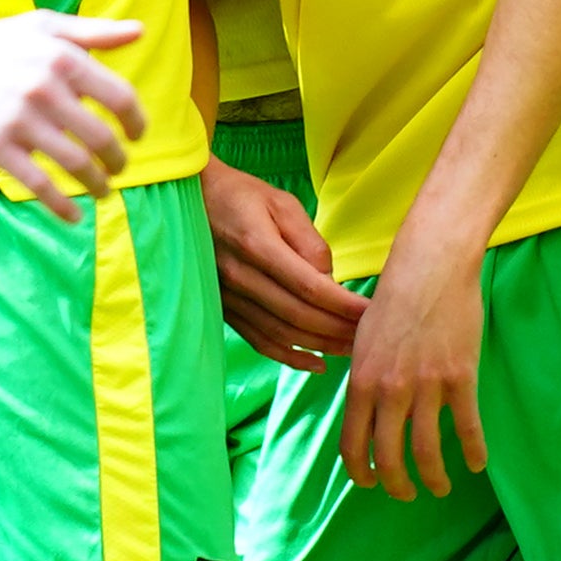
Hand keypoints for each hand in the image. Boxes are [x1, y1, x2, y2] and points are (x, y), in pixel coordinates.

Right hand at [0, 6, 149, 204]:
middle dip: (118, 160)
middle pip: (102, 138)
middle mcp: (45, 89)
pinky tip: (74, 216)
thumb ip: (93, 32)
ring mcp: (19, 120)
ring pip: (76, 164)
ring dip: (97, 184)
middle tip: (119, 168)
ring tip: (103, 190)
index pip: (121, 98)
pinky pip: (40, 184)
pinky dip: (62, 205)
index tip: (137, 135)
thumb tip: (140, 32)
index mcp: (63, 58)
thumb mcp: (43, 26)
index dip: (137, 122)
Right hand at [204, 152, 362, 366]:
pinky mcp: (224, 309)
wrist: (190, 201)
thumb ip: (308, 241)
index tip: (370, 312)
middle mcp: (240, 277)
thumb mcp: (281, 203)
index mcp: (257, 246)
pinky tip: (316, 363)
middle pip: (298, 315)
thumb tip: (329, 279)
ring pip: (281, 333)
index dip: (343, 305)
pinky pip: (259, 341)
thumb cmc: (241, 196)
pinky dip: (289, 357)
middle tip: (369, 335)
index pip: (309, 287)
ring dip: (320, 346)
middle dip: (338, 329)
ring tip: (351, 351)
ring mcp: (228, 297)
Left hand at [339, 222, 489, 496]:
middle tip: (406, 495)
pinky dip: (474, 452)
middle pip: (390, 457)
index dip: (361, 472)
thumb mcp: (362, 340)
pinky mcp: (460, 378)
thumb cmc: (394, 298)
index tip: (371, 483)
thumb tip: (364, 413)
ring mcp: (427, 386)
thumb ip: (364, 380)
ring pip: (428, 451)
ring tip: (440, 487)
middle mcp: (390, 390)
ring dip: (434, 478)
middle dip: (397, 485)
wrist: (431, 267)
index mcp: (361, 382)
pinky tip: (476, 464)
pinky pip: (468, 427)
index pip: (354, 444)